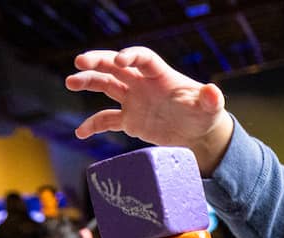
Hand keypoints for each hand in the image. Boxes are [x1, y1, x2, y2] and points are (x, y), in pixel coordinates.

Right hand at [65, 47, 234, 175]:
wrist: (197, 134)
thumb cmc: (204, 115)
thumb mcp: (210, 108)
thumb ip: (210, 99)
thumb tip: (213, 92)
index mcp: (160, 75)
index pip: (142, 58)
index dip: (131, 56)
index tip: (119, 60)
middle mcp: (142, 83)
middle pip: (115, 66)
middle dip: (97, 61)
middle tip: (79, 61)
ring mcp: (133, 100)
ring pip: (106, 85)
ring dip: (87, 81)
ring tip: (70, 82)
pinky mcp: (129, 120)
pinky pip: (106, 120)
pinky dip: (93, 125)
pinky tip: (80, 132)